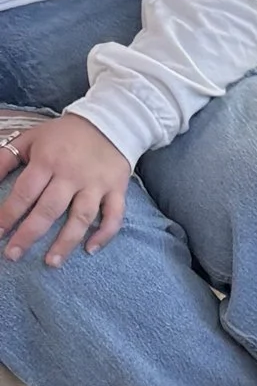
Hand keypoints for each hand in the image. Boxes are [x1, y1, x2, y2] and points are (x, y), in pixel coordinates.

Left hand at [0, 108, 130, 263]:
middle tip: (13, 255)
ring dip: (66, 242)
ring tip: (51, 262)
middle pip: (49, 210)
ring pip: (81, 218)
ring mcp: (96, 184)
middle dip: (29, 234)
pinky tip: (90, 249)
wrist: (109, 122)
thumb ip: (6, 158)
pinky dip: (104, 234)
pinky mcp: (117, 190)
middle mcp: (71, 175)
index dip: (9, 214)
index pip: (24, 192)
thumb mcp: (30, 138)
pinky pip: (114, 216)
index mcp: (48, 160)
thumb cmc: (63, 135)